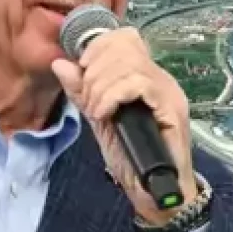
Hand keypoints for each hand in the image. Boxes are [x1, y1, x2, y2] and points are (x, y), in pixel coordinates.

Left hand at [51, 26, 197, 224]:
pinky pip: (137, 84)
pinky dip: (113, 96)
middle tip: (89, 101)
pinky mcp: (172, 109)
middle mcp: (160, 79)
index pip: (125, 38)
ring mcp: (169, 93)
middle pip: (124, 46)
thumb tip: (60, 63)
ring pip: (129, 64)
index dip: (98, 46)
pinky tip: (105, 114)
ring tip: (97, 111)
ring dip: (101, 87)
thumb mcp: (99, 120)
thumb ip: (83, 93)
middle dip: (94, 71)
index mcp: (144, 77)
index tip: (82, 69)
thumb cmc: (132, 160)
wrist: (155, 193)